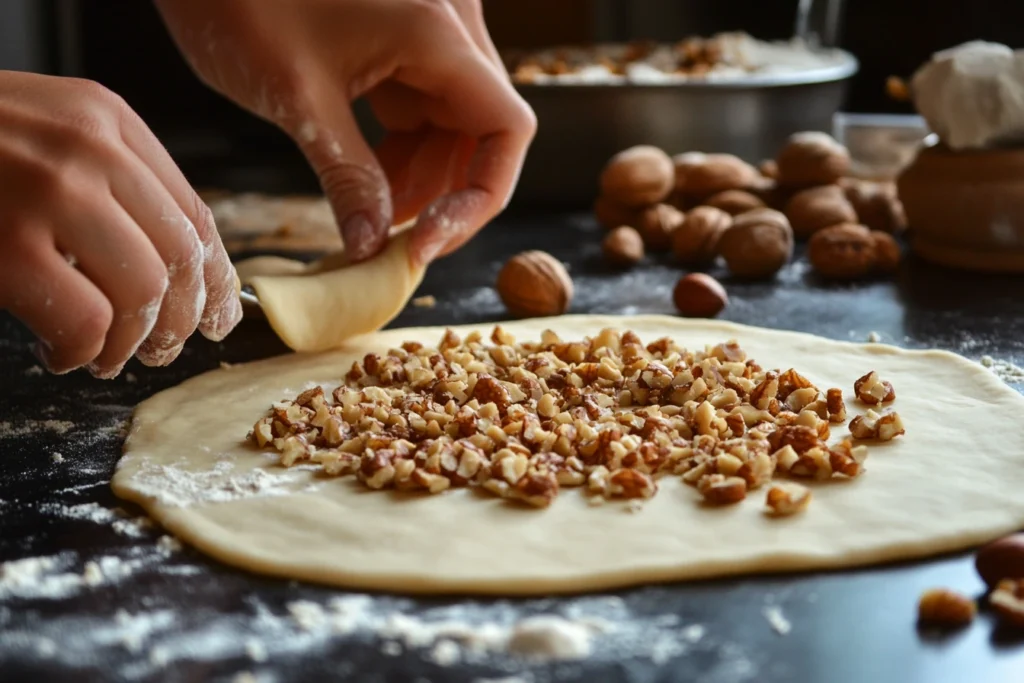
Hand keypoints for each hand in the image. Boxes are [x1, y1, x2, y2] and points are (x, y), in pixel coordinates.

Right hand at [0, 71, 240, 377]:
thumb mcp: (48, 138)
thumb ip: (111, 183)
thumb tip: (184, 271)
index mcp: (108, 120)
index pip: (194, 215)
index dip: (216, 280)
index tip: (220, 317)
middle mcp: (90, 147)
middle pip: (180, 259)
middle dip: (182, 322)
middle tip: (161, 351)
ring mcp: (49, 191)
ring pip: (144, 294)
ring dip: (131, 343)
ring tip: (104, 357)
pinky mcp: (7, 243)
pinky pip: (86, 322)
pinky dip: (81, 353)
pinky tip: (60, 355)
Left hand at [156, 0, 536, 264]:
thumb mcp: (296, 98)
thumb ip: (347, 175)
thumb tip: (372, 247)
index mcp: (436, 33)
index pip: (507, 128)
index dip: (480, 197)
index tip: (429, 242)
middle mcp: (448, 28)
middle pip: (484, 132)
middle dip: (446, 196)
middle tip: (396, 245)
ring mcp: (427, 33)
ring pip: (454, 125)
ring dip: (424, 180)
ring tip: (375, 222)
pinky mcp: (402, 41)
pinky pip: (424, 108)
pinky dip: (403, 152)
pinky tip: (369, 184)